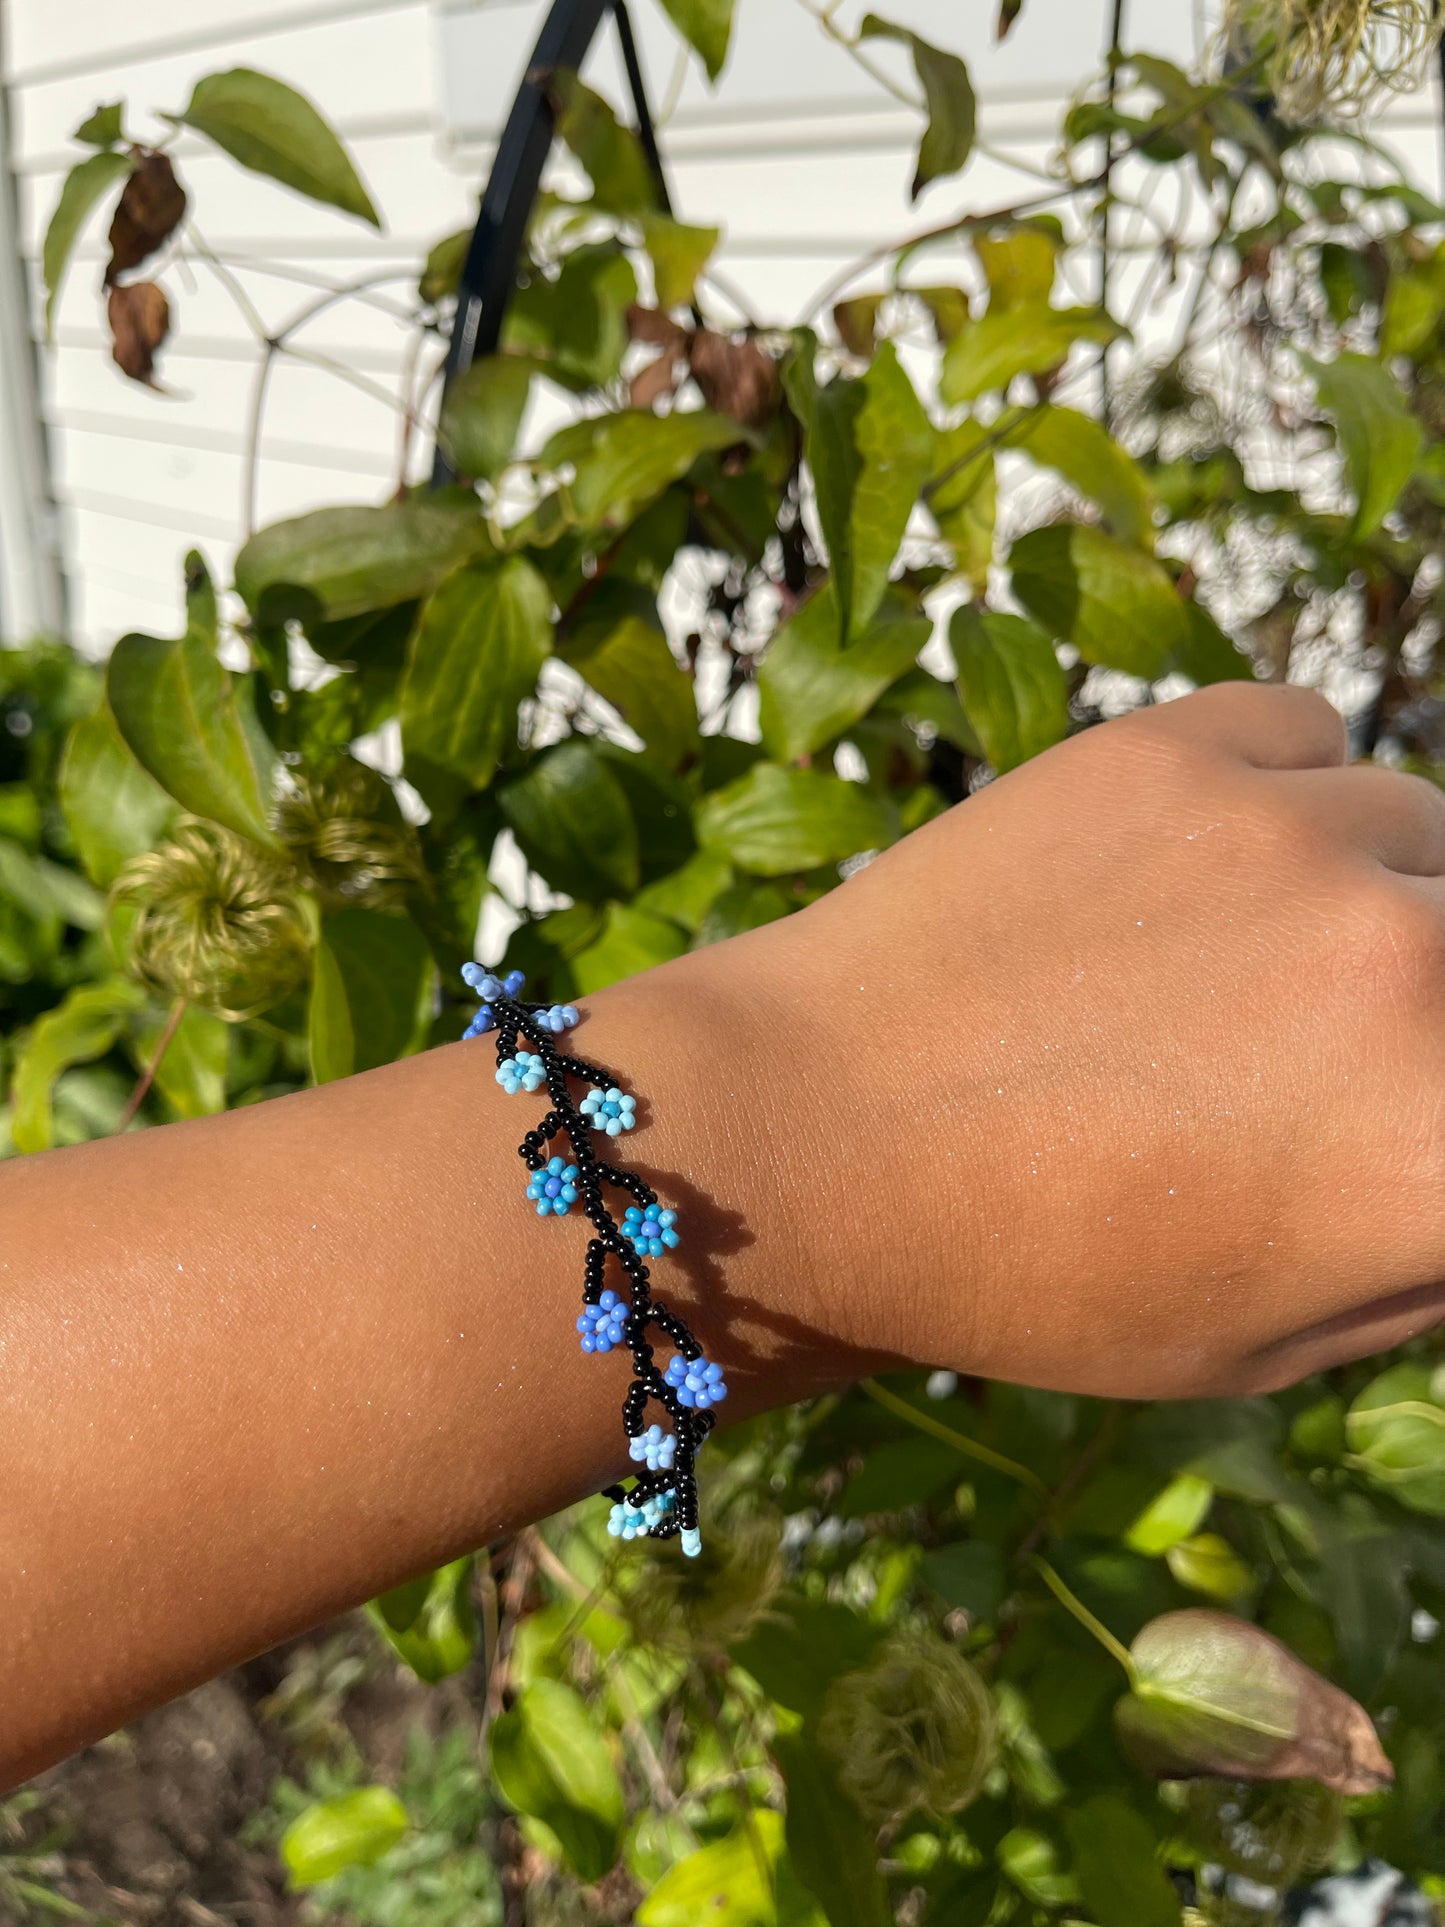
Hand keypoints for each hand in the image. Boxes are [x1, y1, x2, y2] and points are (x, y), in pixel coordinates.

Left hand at [720, 683, 1444, 1398]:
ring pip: (1423, 832)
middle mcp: (1416, 970)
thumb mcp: (1271, 1338)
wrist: (813, 1135)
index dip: (1436, 1099)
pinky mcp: (1177, 750)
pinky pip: (1311, 742)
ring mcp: (1294, 838)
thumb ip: (1432, 1241)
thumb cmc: (1030, 1276)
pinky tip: (1194, 869)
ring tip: (1234, 966)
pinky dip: (1285, 795)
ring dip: (1371, 894)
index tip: (1387, 1091)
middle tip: (1319, 1048)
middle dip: (1429, 1005)